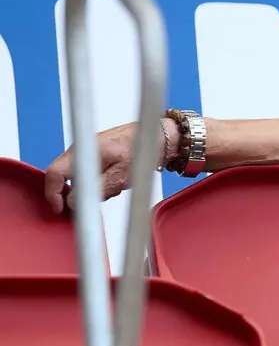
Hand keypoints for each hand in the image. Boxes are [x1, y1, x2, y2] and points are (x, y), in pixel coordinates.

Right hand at [43, 120, 173, 215]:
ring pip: (79, 178)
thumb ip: (97, 188)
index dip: (52, 194)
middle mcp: (82, 150)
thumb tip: (74, 202)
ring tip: (116, 184)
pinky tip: (116, 179)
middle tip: (102, 195)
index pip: (54, 173)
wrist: (158, 137)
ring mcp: (88, 152)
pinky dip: (100, 182)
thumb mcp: (121, 175)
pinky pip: (90, 174)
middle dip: (79, 192)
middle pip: (65, 178)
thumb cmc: (143, 150)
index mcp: (84, 151)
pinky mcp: (97, 156)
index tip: (60, 208)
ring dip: (94, 188)